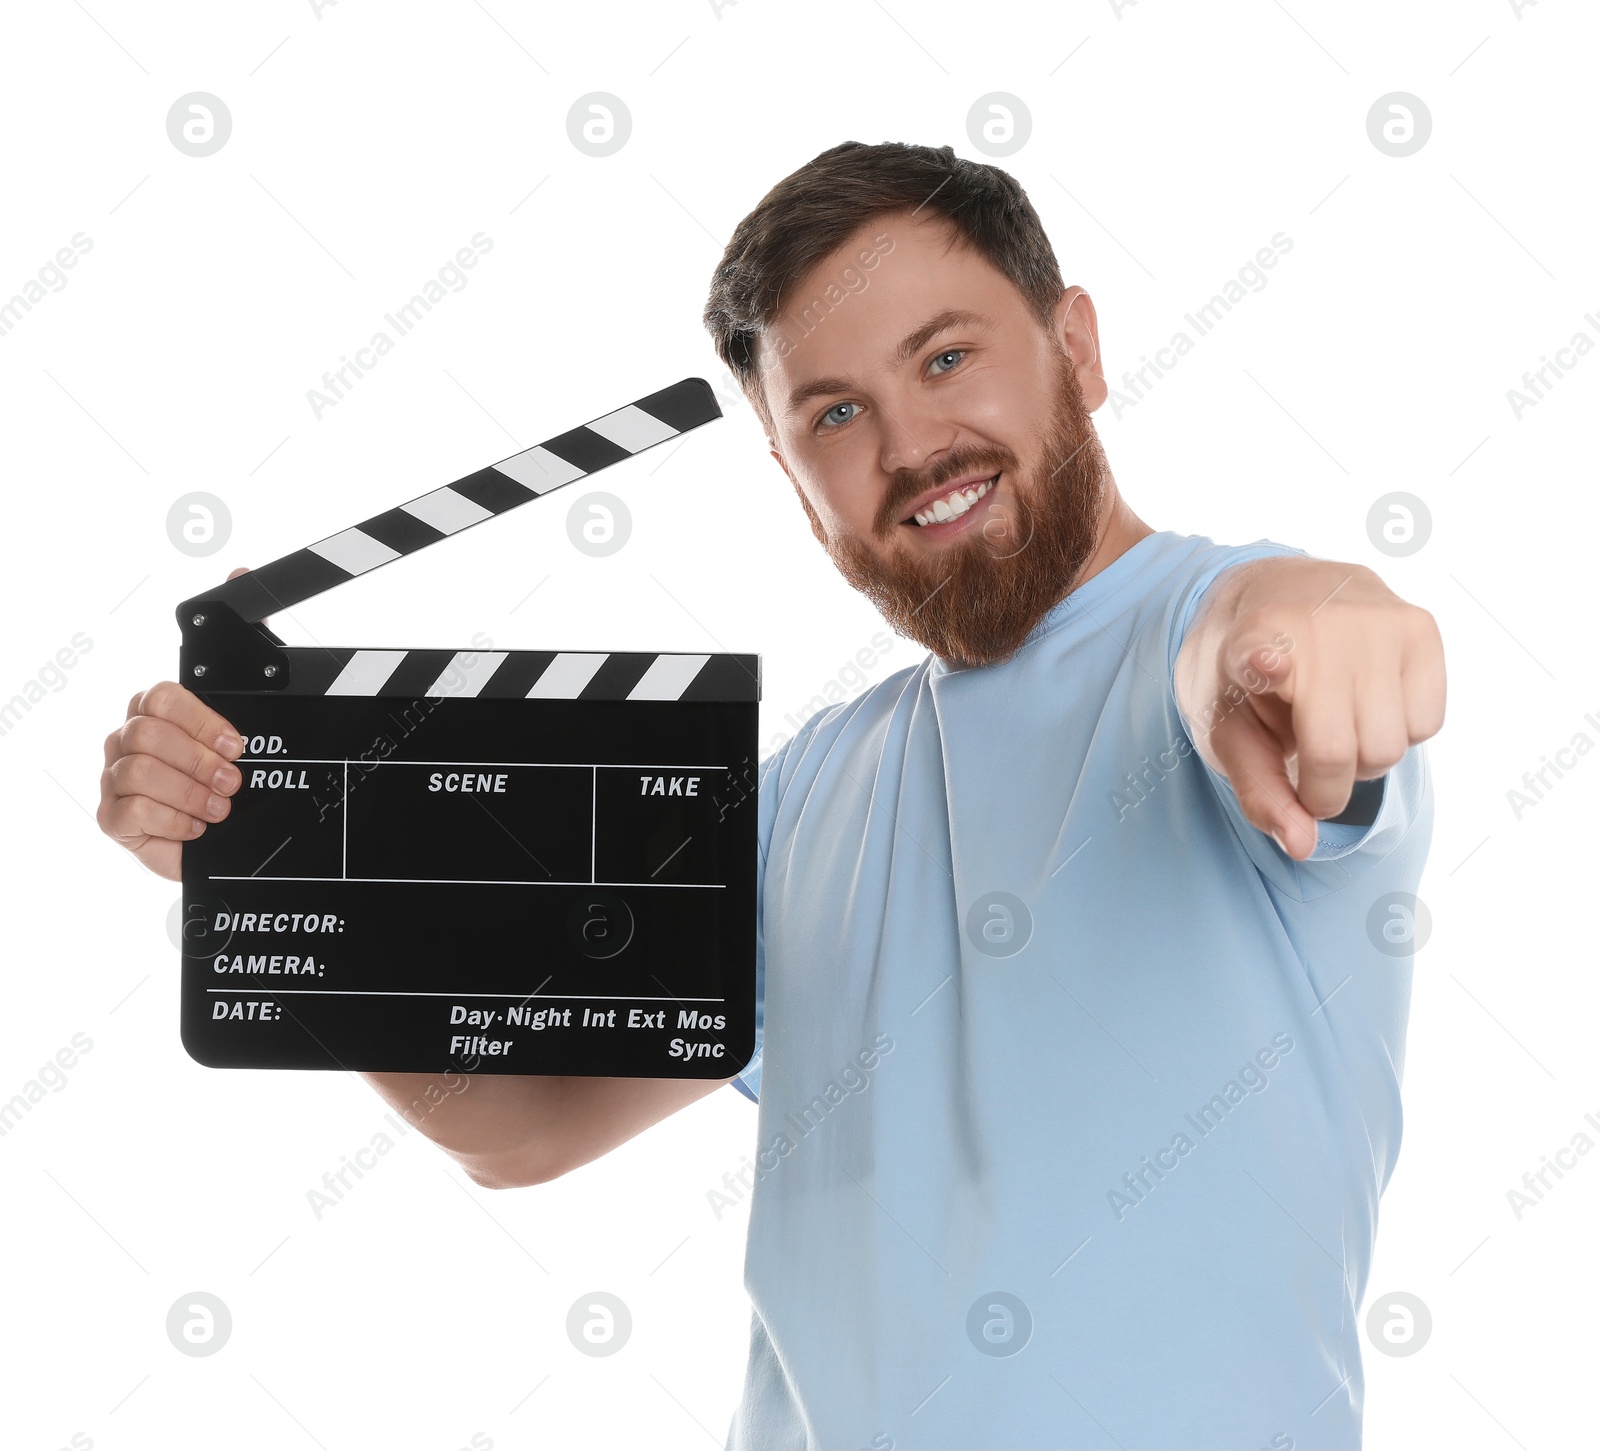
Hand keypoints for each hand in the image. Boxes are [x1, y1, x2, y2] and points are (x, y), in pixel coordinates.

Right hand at [96, 567, 253, 880]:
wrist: (235, 837)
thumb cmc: (233, 770)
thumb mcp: (254, 704)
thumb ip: (251, 636)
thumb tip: (239, 571)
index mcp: (156, 708)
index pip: (163, 696)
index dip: (203, 720)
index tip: (238, 744)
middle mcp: (128, 737)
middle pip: (148, 734)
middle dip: (201, 762)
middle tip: (233, 781)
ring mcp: (115, 776)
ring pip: (141, 772)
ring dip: (192, 793)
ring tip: (220, 807)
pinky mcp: (113, 818)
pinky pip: (133, 810)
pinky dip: (175, 820)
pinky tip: (197, 825)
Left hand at [1175, 559, 1445, 860]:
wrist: (1286, 591)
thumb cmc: (1254, 677)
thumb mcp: (1234, 730)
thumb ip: (1260, 790)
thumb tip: (1302, 846)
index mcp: (1253, 637)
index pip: (1264, 655)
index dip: (1264, 663)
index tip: (1267, 662)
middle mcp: (1319, 620)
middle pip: (1341, 752)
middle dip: (1326, 785)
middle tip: (1307, 764)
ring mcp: (1377, 619)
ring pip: (1391, 748)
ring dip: (1364, 760)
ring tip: (1336, 724)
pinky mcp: (1422, 626)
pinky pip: (1427, 725)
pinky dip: (1400, 732)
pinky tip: (1369, 701)